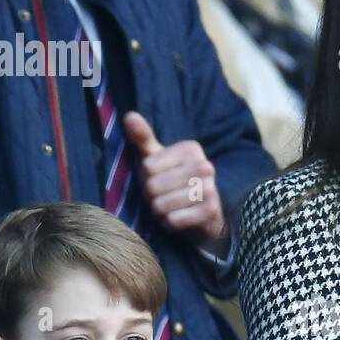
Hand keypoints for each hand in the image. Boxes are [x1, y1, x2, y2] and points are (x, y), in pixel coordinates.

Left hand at [124, 111, 227, 249]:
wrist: (203, 214)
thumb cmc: (173, 182)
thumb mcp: (157, 159)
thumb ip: (143, 138)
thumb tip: (129, 115)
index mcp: (190, 149)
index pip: (148, 167)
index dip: (147, 178)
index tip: (160, 179)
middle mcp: (204, 165)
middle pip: (153, 186)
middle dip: (152, 197)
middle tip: (163, 197)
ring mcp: (210, 189)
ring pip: (161, 204)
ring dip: (160, 211)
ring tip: (170, 208)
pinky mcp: (211, 211)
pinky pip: (173, 220)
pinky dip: (170, 223)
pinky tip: (179, 219)